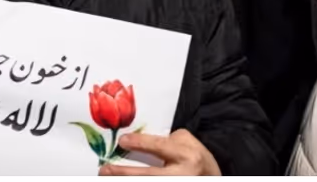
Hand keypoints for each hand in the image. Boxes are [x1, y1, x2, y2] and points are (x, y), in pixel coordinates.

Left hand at [99, 130, 220, 175]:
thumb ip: (165, 140)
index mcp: (187, 155)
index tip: (122, 141)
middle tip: (105, 170)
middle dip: (125, 174)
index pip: (160, 148)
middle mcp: (182, 175)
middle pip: (150, 176)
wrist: (211, 177)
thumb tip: (138, 142)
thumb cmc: (195, 156)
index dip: (140, 144)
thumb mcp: (187, 142)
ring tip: (107, 178)